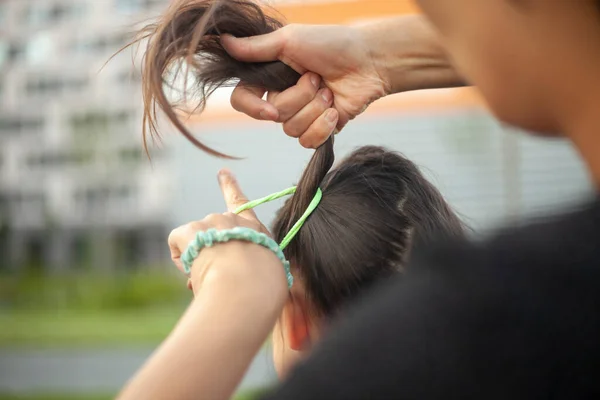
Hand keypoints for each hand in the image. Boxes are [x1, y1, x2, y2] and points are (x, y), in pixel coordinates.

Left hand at [168, 169, 285, 294]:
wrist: (250, 284)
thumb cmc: (264, 287)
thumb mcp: (267, 276)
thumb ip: (250, 271)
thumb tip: (226, 278)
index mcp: (255, 231)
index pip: (242, 205)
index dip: (231, 187)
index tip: (222, 172)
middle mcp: (232, 220)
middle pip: (212, 233)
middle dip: (208, 252)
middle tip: (217, 276)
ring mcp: (210, 222)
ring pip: (194, 243)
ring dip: (196, 260)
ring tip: (212, 278)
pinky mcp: (191, 230)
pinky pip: (177, 245)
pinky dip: (180, 260)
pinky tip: (193, 272)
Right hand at [223, 15, 462, 148]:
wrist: (370, 61)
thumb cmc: (331, 44)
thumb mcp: (290, 40)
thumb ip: (255, 48)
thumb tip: (223, 41)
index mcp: (270, 76)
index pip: (243, 100)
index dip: (253, 109)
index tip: (270, 110)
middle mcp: (282, 97)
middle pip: (274, 116)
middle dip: (300, 97)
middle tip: (317, 78)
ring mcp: (302, 115)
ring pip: (292, 129)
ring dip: (315, 109)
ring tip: (330, 92)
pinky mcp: (320, 128)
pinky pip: (309, 141)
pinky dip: (324, 126)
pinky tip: (336, 110)